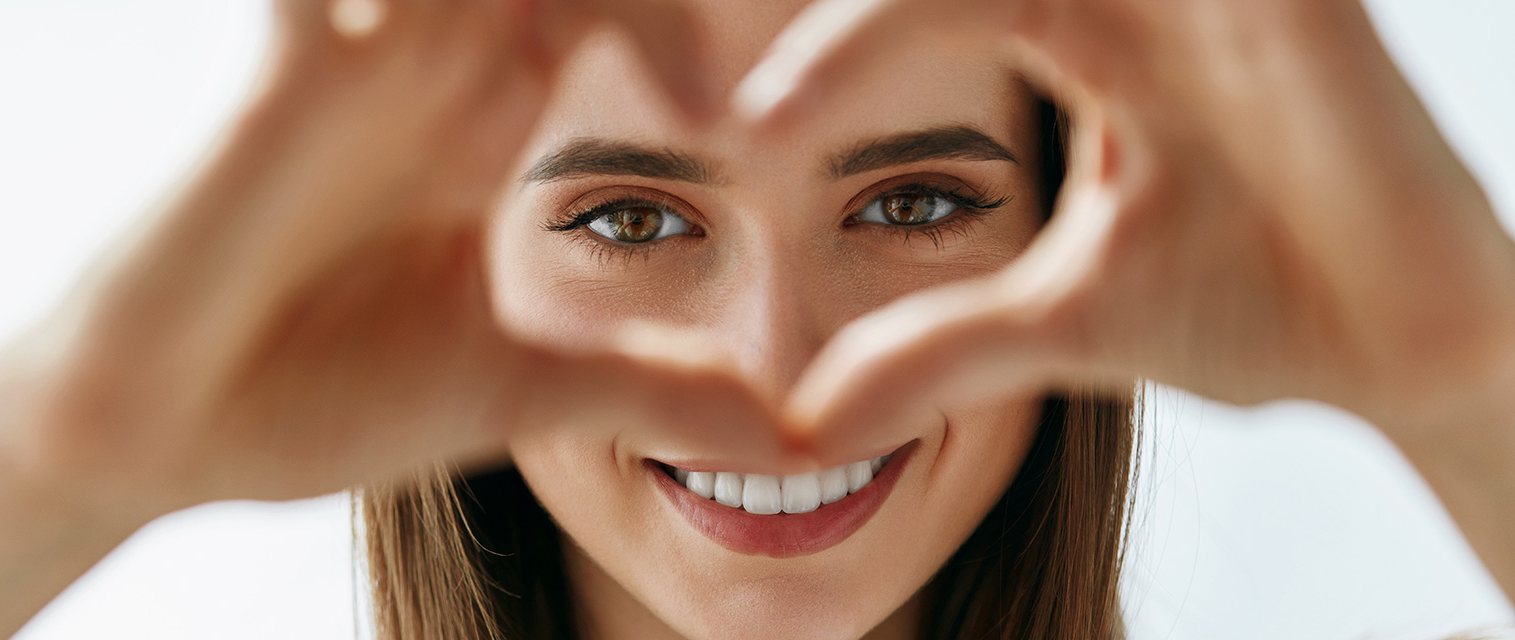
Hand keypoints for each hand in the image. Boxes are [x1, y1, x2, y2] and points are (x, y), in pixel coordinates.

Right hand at [0, 0, 782, 509]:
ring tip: (674, 70)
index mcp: (491, 116)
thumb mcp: (517, 389)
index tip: (768, 88)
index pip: (621, 9)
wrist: (155, 434)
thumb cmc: (314, 396)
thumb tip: (779, 431)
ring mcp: (362, 52)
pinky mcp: (287, 65)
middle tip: (737, 53)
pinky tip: (435, 19)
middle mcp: (434, 61)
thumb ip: (645, 385)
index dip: (703, 25)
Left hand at [741, 0, 1514, 452]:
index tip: (745, 129)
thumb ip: (938, 346)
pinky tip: (1032, 11)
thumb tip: (805, 423)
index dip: (838, 56)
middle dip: (870, 4)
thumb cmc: (1254, 305)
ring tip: (847, 34)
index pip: (928, 5)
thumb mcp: (1061, 317)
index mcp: (1082, 36)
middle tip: (738, 34)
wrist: (1410, 346)